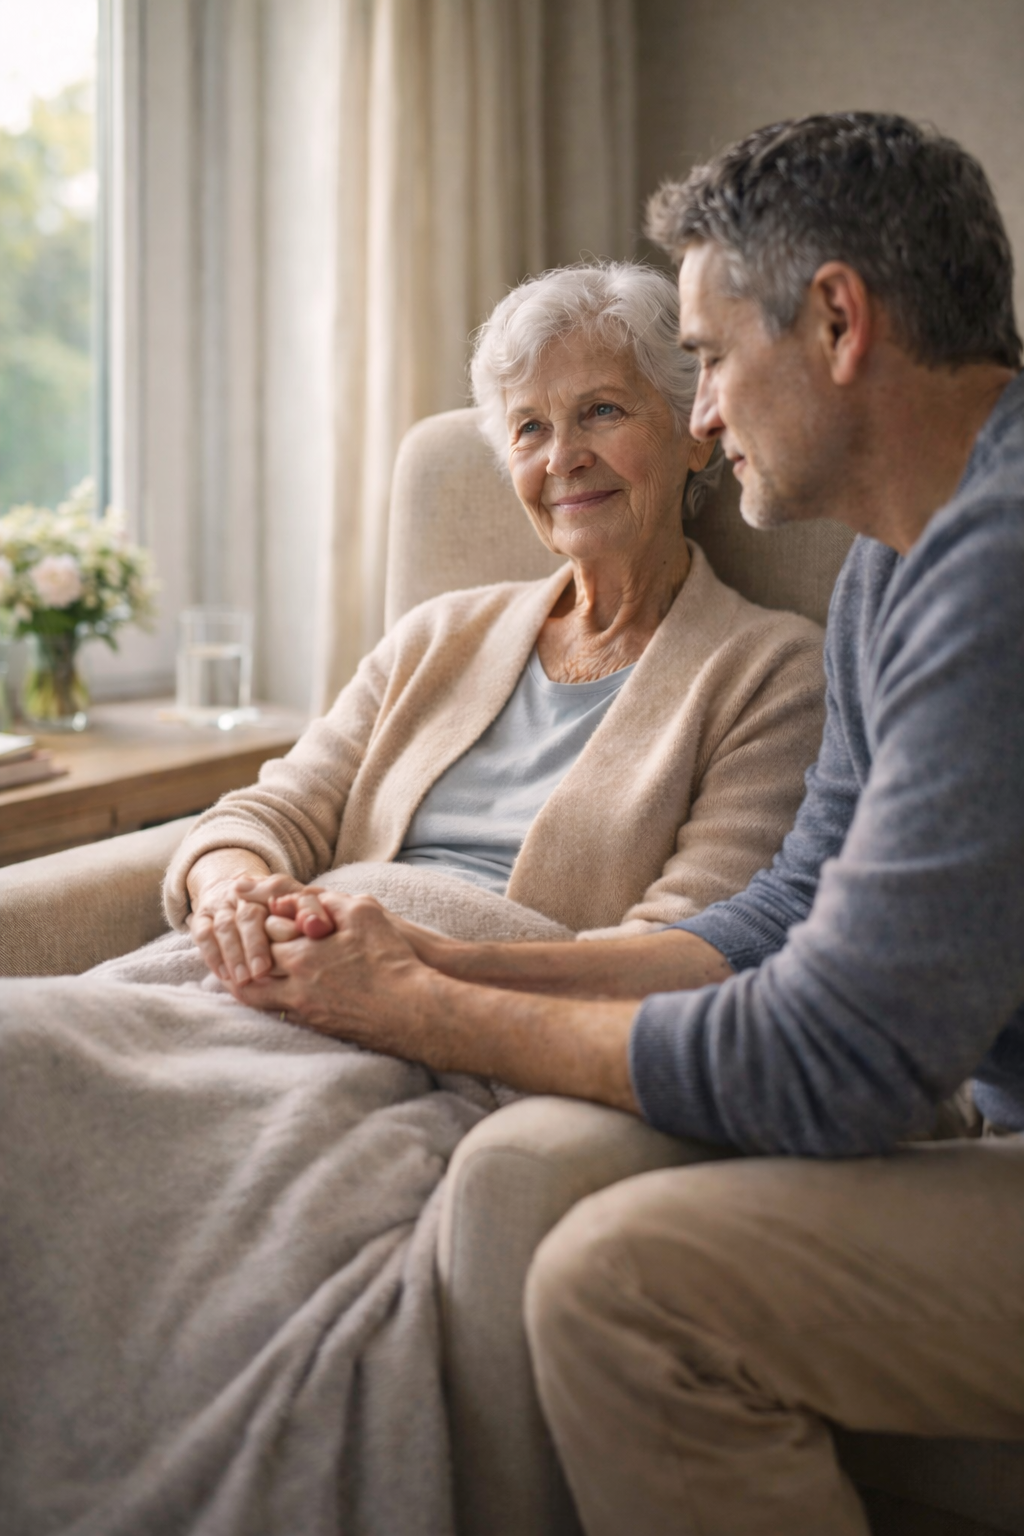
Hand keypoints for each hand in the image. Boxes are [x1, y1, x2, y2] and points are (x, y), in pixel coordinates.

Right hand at [189, 872, 334, 985]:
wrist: (234, 888)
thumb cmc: (277, 908)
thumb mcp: (297, 904)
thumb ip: (309, 911)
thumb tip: (320, 926)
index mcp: (272, 887)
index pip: (281, 896)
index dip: (290, 918)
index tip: (300, 937)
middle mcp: (245, 894)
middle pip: (249, 917)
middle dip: (256, 944)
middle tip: (263, 971)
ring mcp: (221, 905)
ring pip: (225, 927)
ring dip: (234, 954)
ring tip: (244, 979)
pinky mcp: (202, 918)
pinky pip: (204, 935)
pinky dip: (213, 955)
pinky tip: (224, 975)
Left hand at [232, 891, 428, 1054]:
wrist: (412, 1011)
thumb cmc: (391, 959)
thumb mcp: (363, 912)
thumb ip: (325, 899)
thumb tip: (293, 898)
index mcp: (300, 957)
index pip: (259, 936)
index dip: (254, 921)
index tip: (249, 910)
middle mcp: (294, 987)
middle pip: (249, 973)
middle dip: (239, 955)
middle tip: (232, 942)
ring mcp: (304, 1011)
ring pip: (257, 999)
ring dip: (247, 981)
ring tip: (242, 969)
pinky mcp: (318, 1026)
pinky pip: (279, 1013)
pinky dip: (268, 998)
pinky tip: (273, 989)